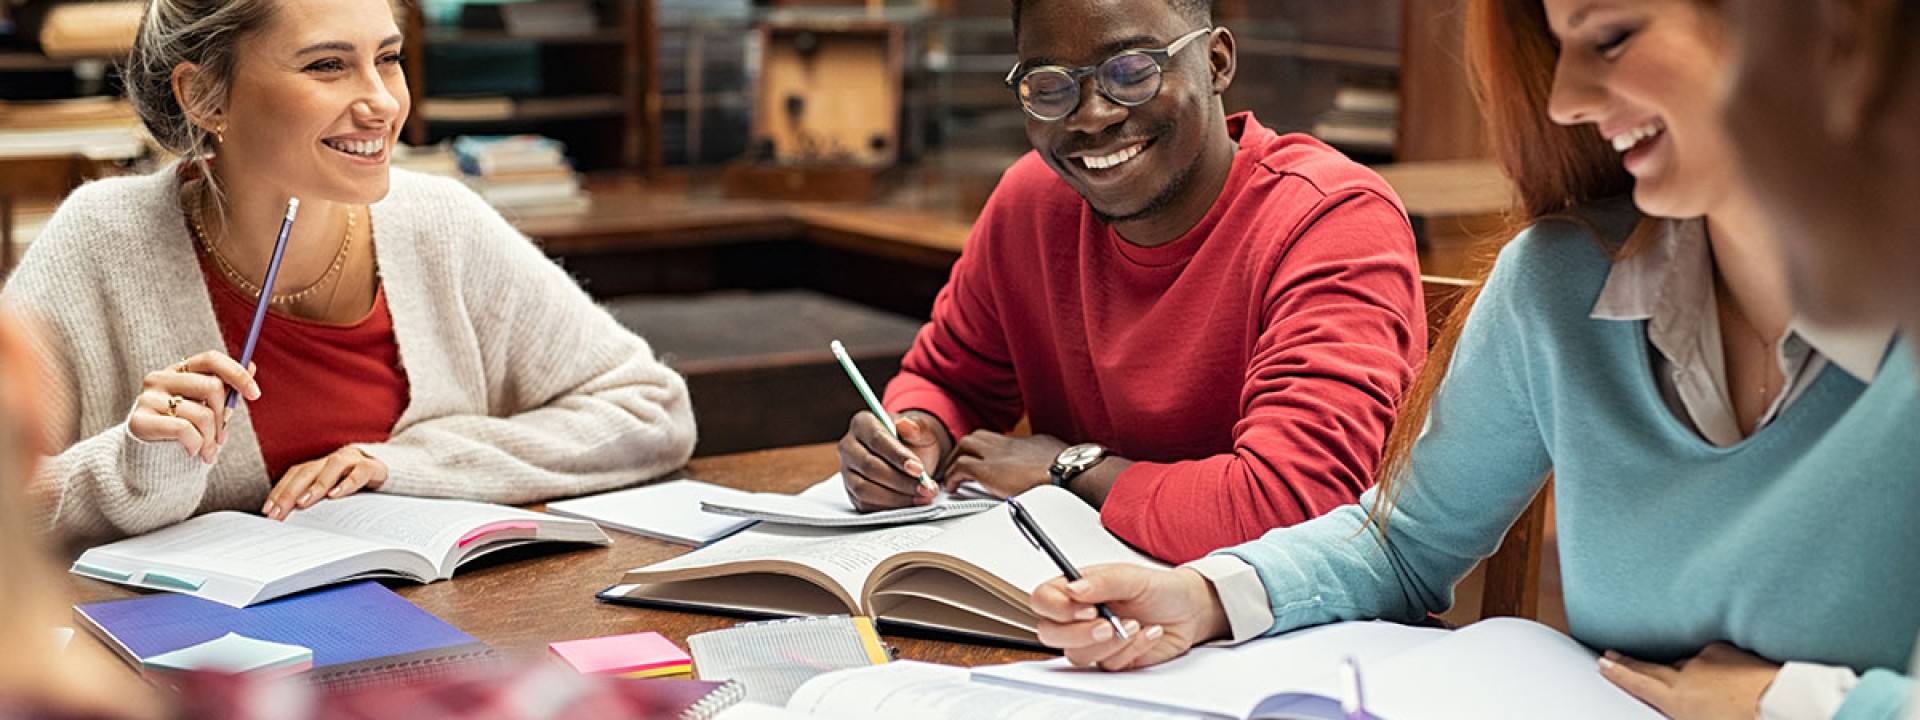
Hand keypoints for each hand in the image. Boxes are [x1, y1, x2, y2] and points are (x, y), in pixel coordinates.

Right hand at [127, 351, 258, 463]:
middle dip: (224, 417)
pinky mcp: (138, 420)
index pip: (211, 359)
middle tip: (222, 439)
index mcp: (179, 371)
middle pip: (212, 387)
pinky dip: (196, 444)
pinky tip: (192, 451)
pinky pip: (184, 429)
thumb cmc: (183, 429)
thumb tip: (253, 366)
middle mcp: (160, 378)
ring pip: (202, 414)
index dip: (237, 374)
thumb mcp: (206, 407)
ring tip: (207, 452)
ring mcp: (147, 398)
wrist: (149, 457)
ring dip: (211, 439)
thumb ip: (225, 388)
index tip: (255, 394)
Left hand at [263, 446, 387, 519]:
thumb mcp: (335, 492)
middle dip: (290, 492)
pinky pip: (360, 471)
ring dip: (316, 485)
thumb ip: (317, 501)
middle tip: (279, 512)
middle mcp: (334, 460)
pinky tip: (336, 495)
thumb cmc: (359, 486)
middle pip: (307, 471)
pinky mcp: (374, 467)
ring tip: (304, 503)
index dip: (279, 491)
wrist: (397, 471)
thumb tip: (291, 522)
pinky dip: (347, 482)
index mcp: (322, 465)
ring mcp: (354, 460)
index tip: (268, 511)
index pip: (295, 475)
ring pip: (332, 466)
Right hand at [839, 410, 948, 510]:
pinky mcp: (852, 493)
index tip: (919, 469)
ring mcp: (848, 471)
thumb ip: (917, 427)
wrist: (912, 459)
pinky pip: (866, 504)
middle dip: (901, 481)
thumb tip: (906, 424)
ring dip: (896, 497)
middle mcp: (849, 447)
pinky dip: (890, 507)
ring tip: (921, 497)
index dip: (897, 456)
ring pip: (865, 489)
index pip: (876, 439)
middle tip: (926, 487)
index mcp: (862, 423)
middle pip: (870, 466)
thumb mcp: (922, 430)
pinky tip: (910, 503)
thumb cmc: (914, 441)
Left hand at [943, 431, 1064, 498]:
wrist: (1065, 471)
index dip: (987, 449)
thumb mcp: (1056, 457)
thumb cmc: (1067, 467)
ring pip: (965, 446)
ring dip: (955, 460)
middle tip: (960, 464)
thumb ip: (1046, 457)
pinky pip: (960, 467)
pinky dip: (953, 476)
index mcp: (1024, 442)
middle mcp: (1006, 444)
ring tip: (952, 475)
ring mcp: (995, 454)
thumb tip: (1052, 464)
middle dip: (966, 450)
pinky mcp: (986, 470)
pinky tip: (952, 487)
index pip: (998, 440)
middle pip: (978, 437)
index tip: (984, 459)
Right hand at [1031, 564, 1229, 670]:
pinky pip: (1108, 665)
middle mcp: (1078, 616)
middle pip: (1050, 633)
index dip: (1056, 608)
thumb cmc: (1159, 588)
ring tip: (1135, 625)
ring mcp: (1092, 641)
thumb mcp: (1132, 576)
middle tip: (1107, 625)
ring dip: (1110, 643)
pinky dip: (1131, 650)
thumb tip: (1073, 589)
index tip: (1085, 608)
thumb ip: (1102, 581)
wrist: (1189, 611)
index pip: (1043, 600)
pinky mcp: (1111, 659)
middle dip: (1079, 633)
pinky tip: (1148, 634)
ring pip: (1077, 655)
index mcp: (1076, 590)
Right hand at [1599, 643, 1779, 719]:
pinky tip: (1714, 668)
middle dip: (1629, 661)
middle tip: (1613, 654)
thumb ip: (1686, 714)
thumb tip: (1680, 709)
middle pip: (1651, 666)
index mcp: (1677, 698)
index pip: (1639, 682)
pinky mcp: (1731, 650)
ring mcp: (1709, 659)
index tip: (1604, 663)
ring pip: (1685, 661)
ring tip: (1669, 668)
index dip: (1619, 673)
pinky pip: (1711, 655)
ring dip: (1676, 665)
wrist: (1782, 703)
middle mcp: (1687, 673)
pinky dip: (1708, 662)